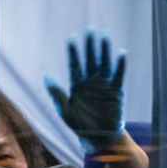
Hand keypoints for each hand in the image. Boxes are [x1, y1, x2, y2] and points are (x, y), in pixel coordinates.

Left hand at [45, 31, 124, 152]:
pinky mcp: (115, 92)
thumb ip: (56, 92)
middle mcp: (91, 83)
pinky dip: (120, 66)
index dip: (73, 53)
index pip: (74, 66)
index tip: (70, 39)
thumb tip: (46, 75)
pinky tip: (121, 53)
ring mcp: (104, 86)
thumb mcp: (64, 109)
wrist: (97, 137)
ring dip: (104, 51)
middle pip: (90, 61)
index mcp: (77, 86)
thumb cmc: (79, 124)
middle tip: (90, 30)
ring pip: (104, 65)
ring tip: (105, 36)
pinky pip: (118, 76)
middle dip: (90, 46)